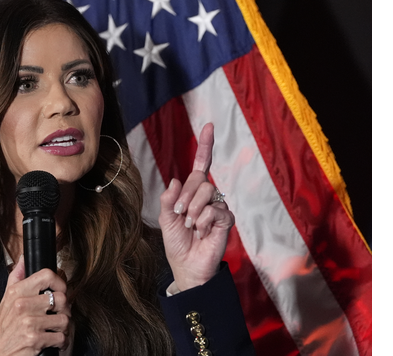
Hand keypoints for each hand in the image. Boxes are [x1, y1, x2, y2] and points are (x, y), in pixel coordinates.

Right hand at [0, 256, 70, 355]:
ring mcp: (29, 323)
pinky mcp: (35, 340)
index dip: (60, 282)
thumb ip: (16, 277)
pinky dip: (60, 342)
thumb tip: (23, 258)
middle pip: (61, 298)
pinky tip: (52, 341)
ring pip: (64, 319)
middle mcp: (22, 305)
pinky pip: (61, 337)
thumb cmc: (3, 327)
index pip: (47, 275)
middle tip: (58, 314)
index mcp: (17, 292)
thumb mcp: (6, 299)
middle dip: (64, 309)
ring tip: (55, 329)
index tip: (60, 290)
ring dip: (63, 328)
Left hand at [158, 123, 234, 290]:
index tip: (209, 126)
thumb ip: (168, 199)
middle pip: (200, 180)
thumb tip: (175, 179)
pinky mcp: (226, 220)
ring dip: (193, 211)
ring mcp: (218, 207)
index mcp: (192, 193)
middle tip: (181, 215)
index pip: (201, 166)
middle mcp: (208, 197)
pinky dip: (204, 222)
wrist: (187, 266)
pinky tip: (203, 232)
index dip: (206, 146)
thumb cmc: (177, 243)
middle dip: (185, 197)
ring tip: (192, 227)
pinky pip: (215, 210)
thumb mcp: (166, 219)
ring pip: (207, 192)